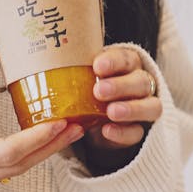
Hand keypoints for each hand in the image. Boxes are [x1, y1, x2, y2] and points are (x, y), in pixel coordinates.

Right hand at [0, 35, 84, 191]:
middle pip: (20, 165)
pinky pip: (7, 170)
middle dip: (52, 146)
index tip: (59, 121)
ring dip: (44, 152)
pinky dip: (28, 155)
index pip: (7, 151)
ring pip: (16, 171)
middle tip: (78, 126)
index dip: (36, 138)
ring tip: (69, 131)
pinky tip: (44, 140)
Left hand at [84, 47, 162, 166]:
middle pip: (141, 82)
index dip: (114, 62)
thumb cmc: (88, 90)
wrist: (95, 120)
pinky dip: (123, 132)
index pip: (127, 59)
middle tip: (99, 91)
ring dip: (130, 109)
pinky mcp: (139, 131)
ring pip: (150, 107)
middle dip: (121, 85)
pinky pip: (138, 132)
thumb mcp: (82, 77)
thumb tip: (42, 62)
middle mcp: (141, 84)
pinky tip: (107, 130)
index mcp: (128, 65)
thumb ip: (73, 70)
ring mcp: (144, 108)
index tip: (97, 66)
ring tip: (110, 112)